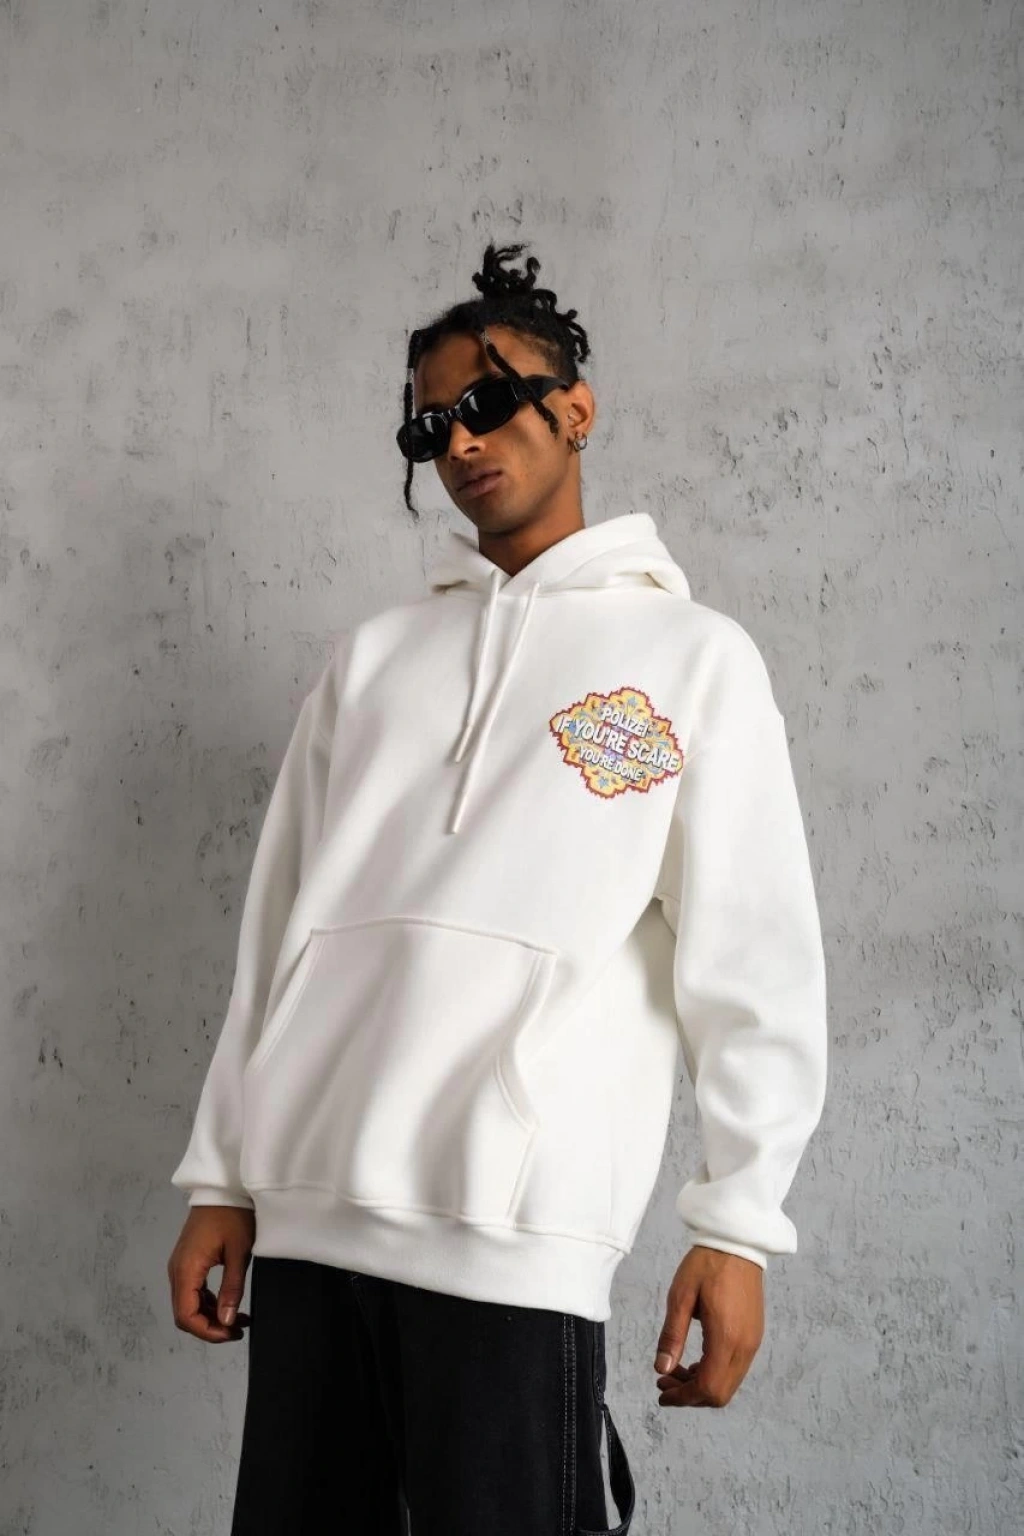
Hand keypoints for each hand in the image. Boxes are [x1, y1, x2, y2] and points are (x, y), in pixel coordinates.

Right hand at [167, 1205, 255, 1343]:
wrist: (222, 1188)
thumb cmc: (232, 1215)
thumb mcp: (238, 1253)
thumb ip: (232, 1288)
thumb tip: (226, 1321)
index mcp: (186, 1269)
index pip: (186, 1315)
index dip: (207, 1332)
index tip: (230, 1334)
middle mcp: (177, 1270)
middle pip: (184, 1314)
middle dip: (209, 1328)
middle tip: (237, 1331)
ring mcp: (180, 1266)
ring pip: (188, 1304)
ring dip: (209, 1317)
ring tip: (238, 1322)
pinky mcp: (187, 1261)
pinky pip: (192, 1291)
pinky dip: (207, 1303)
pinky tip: (228, 1305)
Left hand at [652, 1245, 764, 1406]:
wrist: (737, 1242)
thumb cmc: (706, 1265)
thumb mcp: (680, 1297)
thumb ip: (672, 1336)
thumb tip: (661, 1369)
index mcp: (726, 1338)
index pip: (707, 1388)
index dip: (683, 1397)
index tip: (662, 1393)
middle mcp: (745, 1347)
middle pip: (720, 1394)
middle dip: (690, 1395)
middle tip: (664, 1381)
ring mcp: (752, 1342)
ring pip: (728, 1384)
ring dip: (702, 1385)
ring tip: (675, 1370)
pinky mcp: (754, 1335)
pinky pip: (735, 1369)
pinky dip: (714, 1374)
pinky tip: (695, 1361)